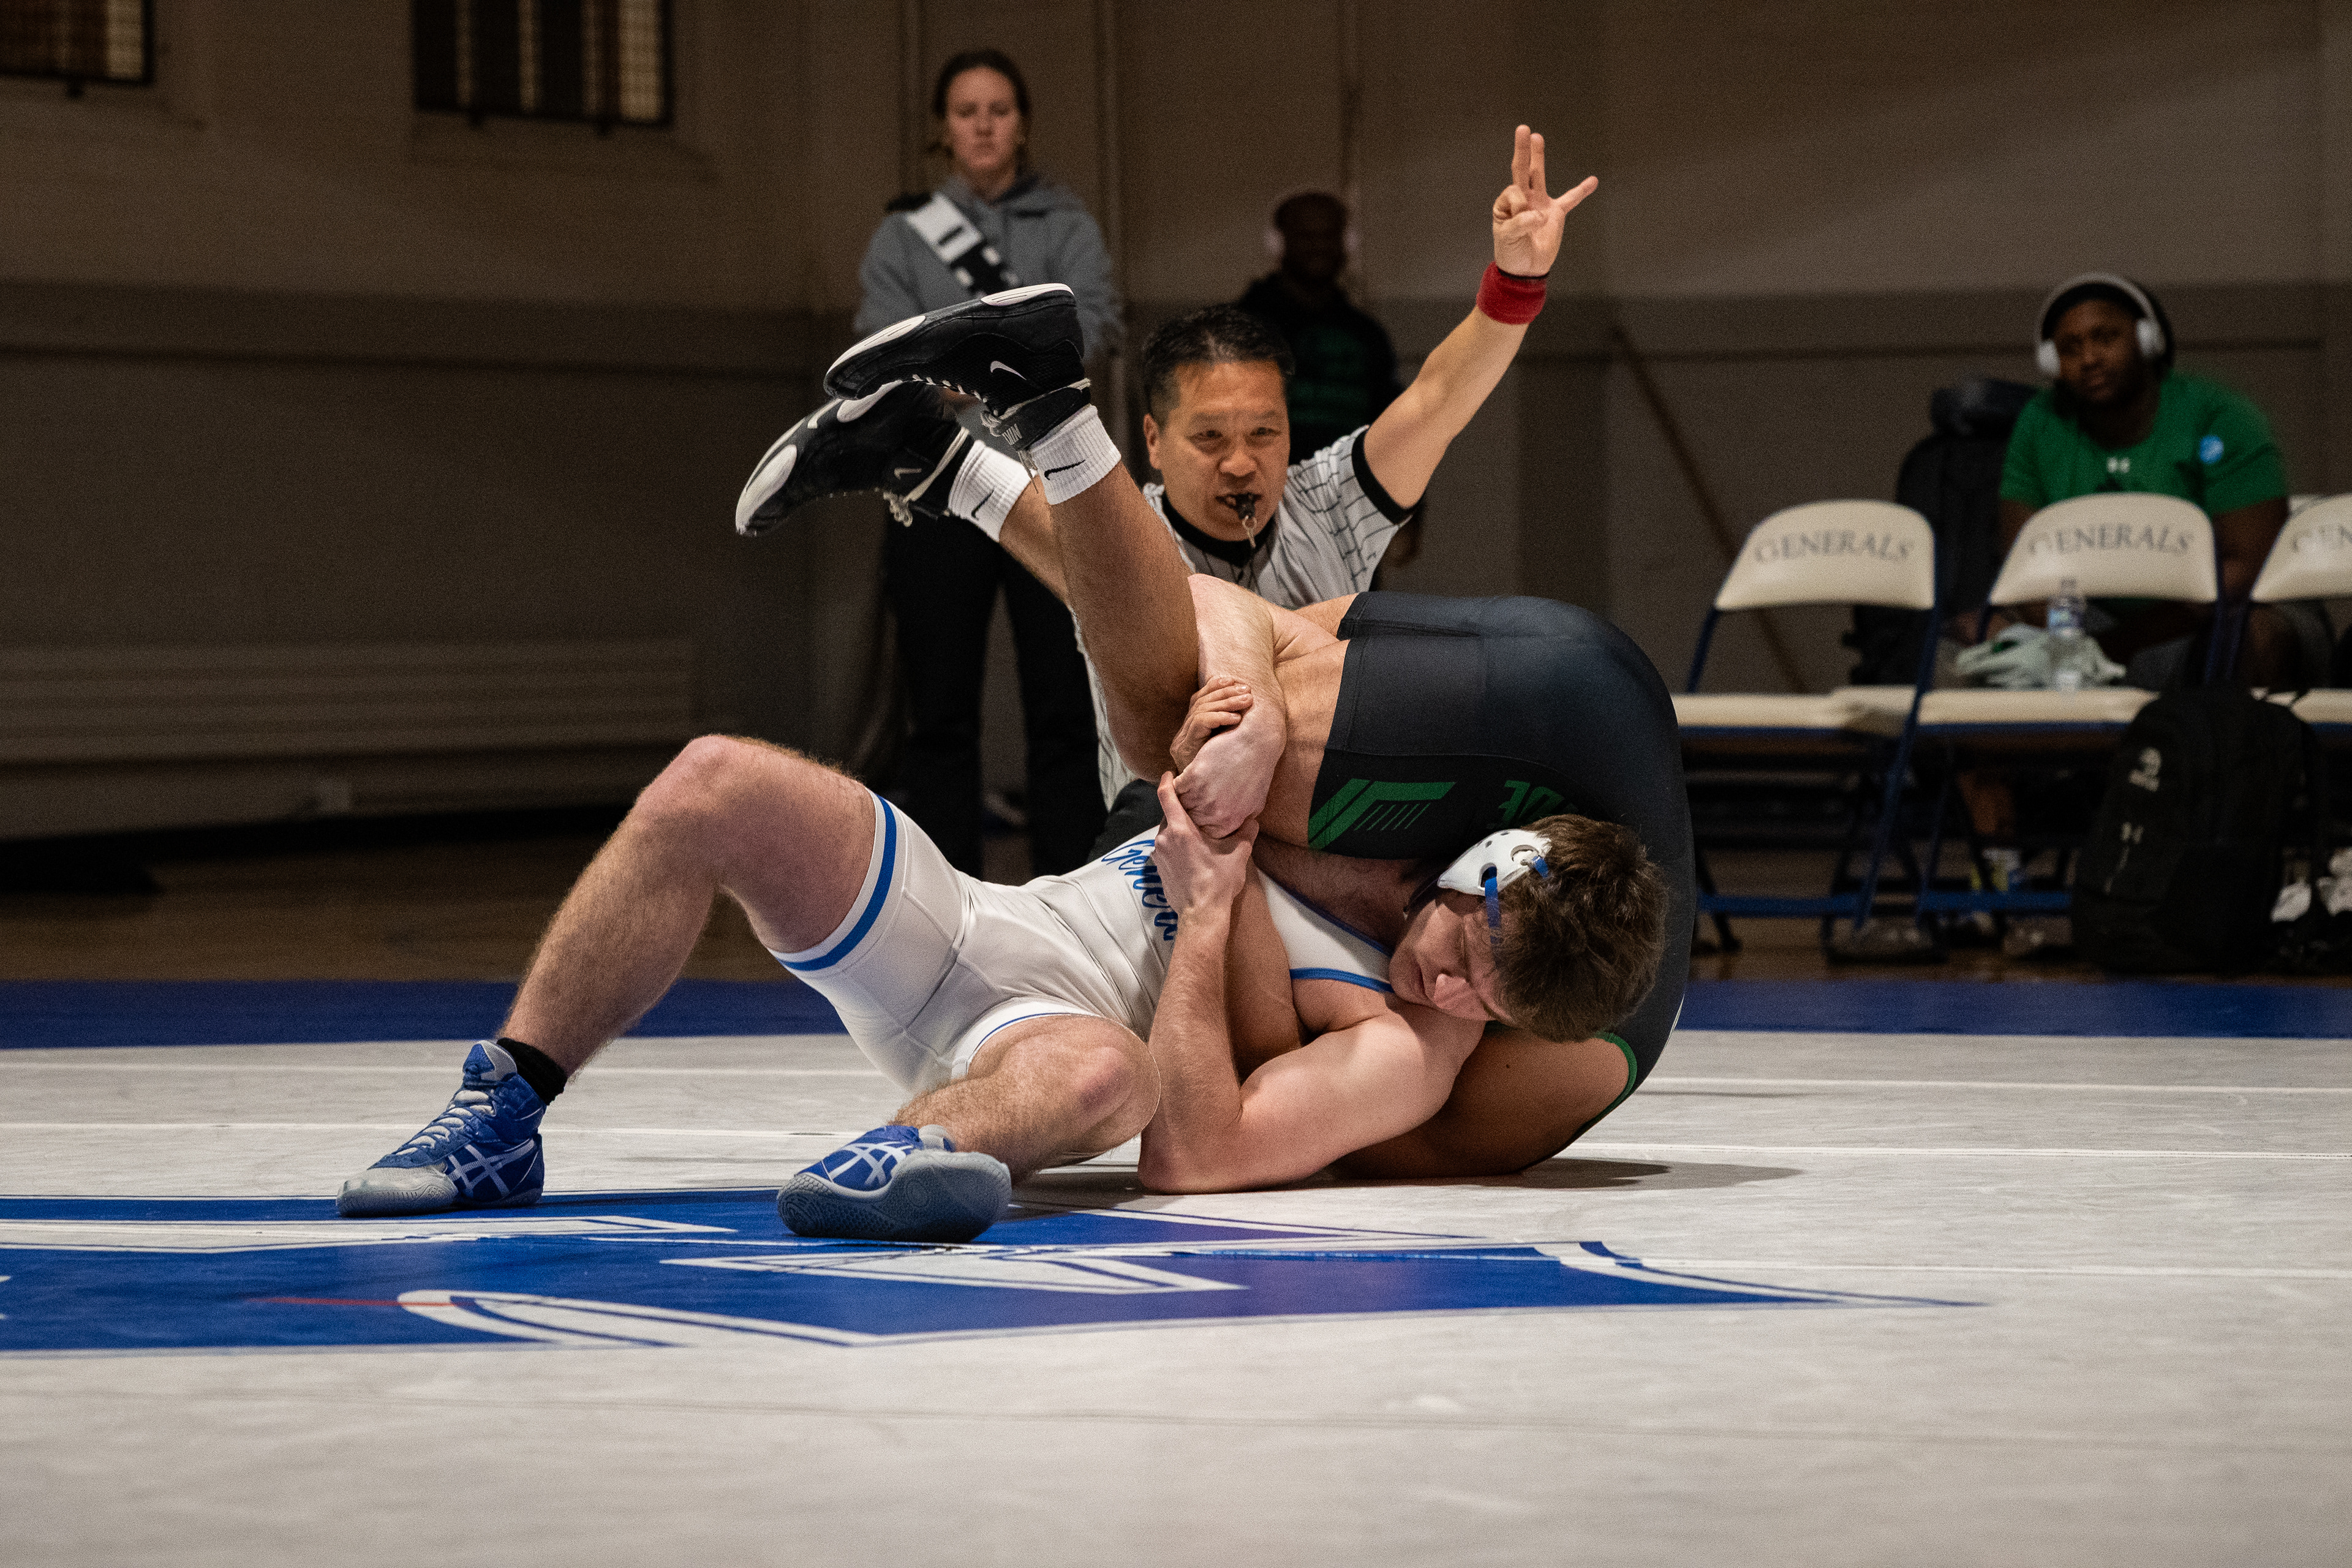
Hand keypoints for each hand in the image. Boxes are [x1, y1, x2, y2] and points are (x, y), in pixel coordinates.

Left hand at [1152, 772, 1258, 918]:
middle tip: (1198, 813)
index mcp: (1181, 830)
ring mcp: (1158, 855)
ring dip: (1179, 832)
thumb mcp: (1237, 855)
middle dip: (1182, 813)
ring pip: (1167, 834)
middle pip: (1168, 816)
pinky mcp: (1158, 869)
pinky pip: (1165, 849)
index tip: (1169, 774)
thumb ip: (1245, 834)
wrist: (1201, 914)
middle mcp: (1164, 839)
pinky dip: (1175, 847)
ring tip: (1197, 837)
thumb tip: (1253, 820)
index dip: (1166, 782)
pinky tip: (1191, 855)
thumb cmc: (1218, 882)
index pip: (1167, 796)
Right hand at [1170, 676, 1253, 771]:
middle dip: (1225, 693)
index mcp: (1190, 730)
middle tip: (1248, 691)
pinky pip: (1199, 724)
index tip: (1235, 680)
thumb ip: (1230, 726)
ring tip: (1247, 701)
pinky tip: (1236, 719)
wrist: (1208, 804)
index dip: (1215, 686)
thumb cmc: (1226, 774)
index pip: (1198, 699)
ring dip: (1226, 702)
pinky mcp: (1183, 749)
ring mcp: (1181, 741)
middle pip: (1200, 702)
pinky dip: (1218, 717)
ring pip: (1200, 710)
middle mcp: (1182, 734)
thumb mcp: (1229, 746)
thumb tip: (1248, 702)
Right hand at [1172, 700, 1281, 836]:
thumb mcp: (1254, 804)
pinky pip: (1176, 786)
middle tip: (1192, 799)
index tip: (1200, 813)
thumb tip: (1227, 831)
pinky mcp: (1193, 778)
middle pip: (1189, 819)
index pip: (1204, 832)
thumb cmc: (1257, 771)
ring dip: (1184, 796)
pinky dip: (1179, 781)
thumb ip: (1238, 821)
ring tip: (1191, 787)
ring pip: (1180, 804)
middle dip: (1190, 810)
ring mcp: (1203, 797)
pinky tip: (1189, 774)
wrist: (1256, 743)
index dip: (1200, 822)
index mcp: (1228, 823)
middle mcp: (1215, 814)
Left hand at [1491, 124, 1597, 278]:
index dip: (1519, 204)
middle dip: (1522, 150)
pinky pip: (1570, 200)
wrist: (1525, 271)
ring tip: (1536, 137)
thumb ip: (1520, 223)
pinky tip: (1592, 181)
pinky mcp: (1555, 213)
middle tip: (1522, 129)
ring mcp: (1539, 203)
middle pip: (1522, 170)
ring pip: (1538, 176)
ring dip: (1538, 157)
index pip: (1514, 191)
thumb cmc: (1511, 253)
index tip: (1523, 221)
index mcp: (1506, 204)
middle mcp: (1522, 199)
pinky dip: (1581, 191)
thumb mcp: (1508, 238)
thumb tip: (1538, 214)